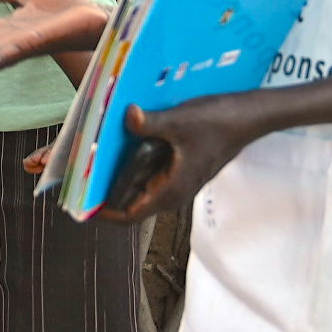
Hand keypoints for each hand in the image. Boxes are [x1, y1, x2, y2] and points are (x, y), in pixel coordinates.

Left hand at [94, 97, 265, 225]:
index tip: (81, 201)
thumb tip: (127, 117)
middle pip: (133, 203)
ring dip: (121, 177)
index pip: (130, 216)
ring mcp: (180, 180)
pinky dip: (136, 165)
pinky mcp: (184, 167)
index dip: (104, 213)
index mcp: (172, 189)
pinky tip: (125, 141)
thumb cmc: (219, 122)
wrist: (250, 116)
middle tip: (82, 173)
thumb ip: (150, 123)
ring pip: (142, 186)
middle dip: (107, 192)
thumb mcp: (180, 121)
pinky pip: (152, 173)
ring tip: (97, 157)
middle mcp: (175, 191)